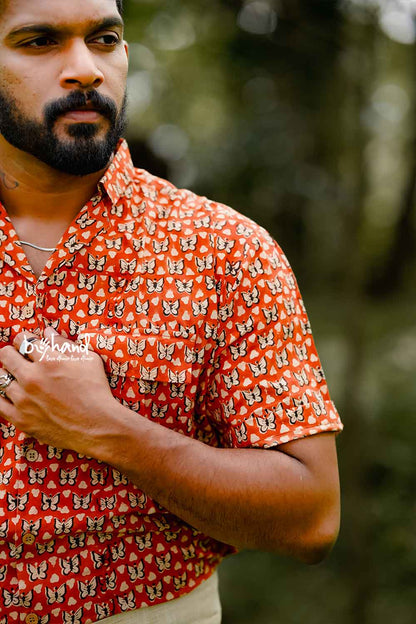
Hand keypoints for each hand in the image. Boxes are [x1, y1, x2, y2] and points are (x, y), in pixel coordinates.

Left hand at [0, 327, 116, 453]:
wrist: (97, 427)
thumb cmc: (96, 392)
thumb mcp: (88, 360)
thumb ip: (65, 344)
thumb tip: (48, 332)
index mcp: (49, 360)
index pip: (23, 340)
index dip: (24, 339)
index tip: (27, 344)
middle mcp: (32, 377)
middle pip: (6, 355)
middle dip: (12, 353)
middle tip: (19, 358)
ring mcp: (23, 399)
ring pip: (0, 378)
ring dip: (9, 375)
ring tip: (18, 379)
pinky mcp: (20, 419)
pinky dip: (3, 396)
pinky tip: (12, 395)